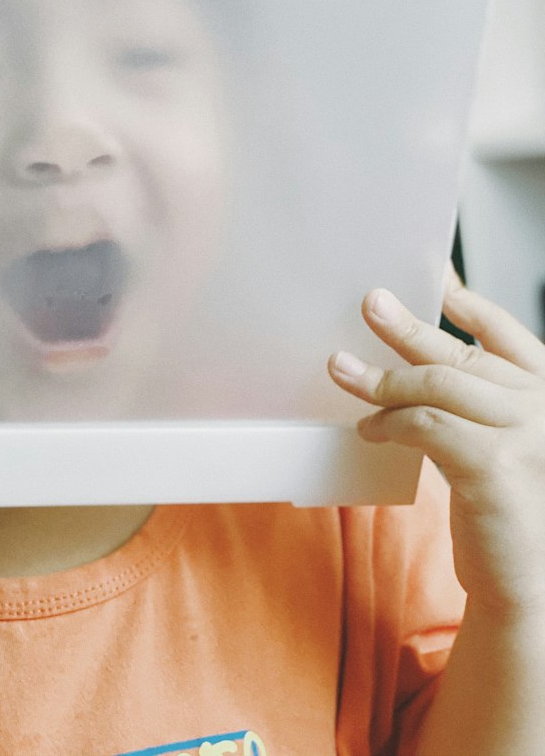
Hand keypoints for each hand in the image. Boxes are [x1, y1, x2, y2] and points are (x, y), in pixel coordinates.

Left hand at [328, 271, 544, 618]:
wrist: (530, 588)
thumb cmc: (510, 516)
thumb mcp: (503, 447)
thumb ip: (474, 403)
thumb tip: (414, 355)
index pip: (511, 335)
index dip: (473, 305)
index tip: (437, 277)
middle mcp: (544, 408)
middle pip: (463, 356)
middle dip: (408, 328)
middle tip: (371, 304)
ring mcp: (526, 436)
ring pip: (437, 386)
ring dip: (382, 379)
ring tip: (341, 369)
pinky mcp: (496, 468)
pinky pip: (427, 425)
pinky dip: (390, 421)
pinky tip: (370, 429)